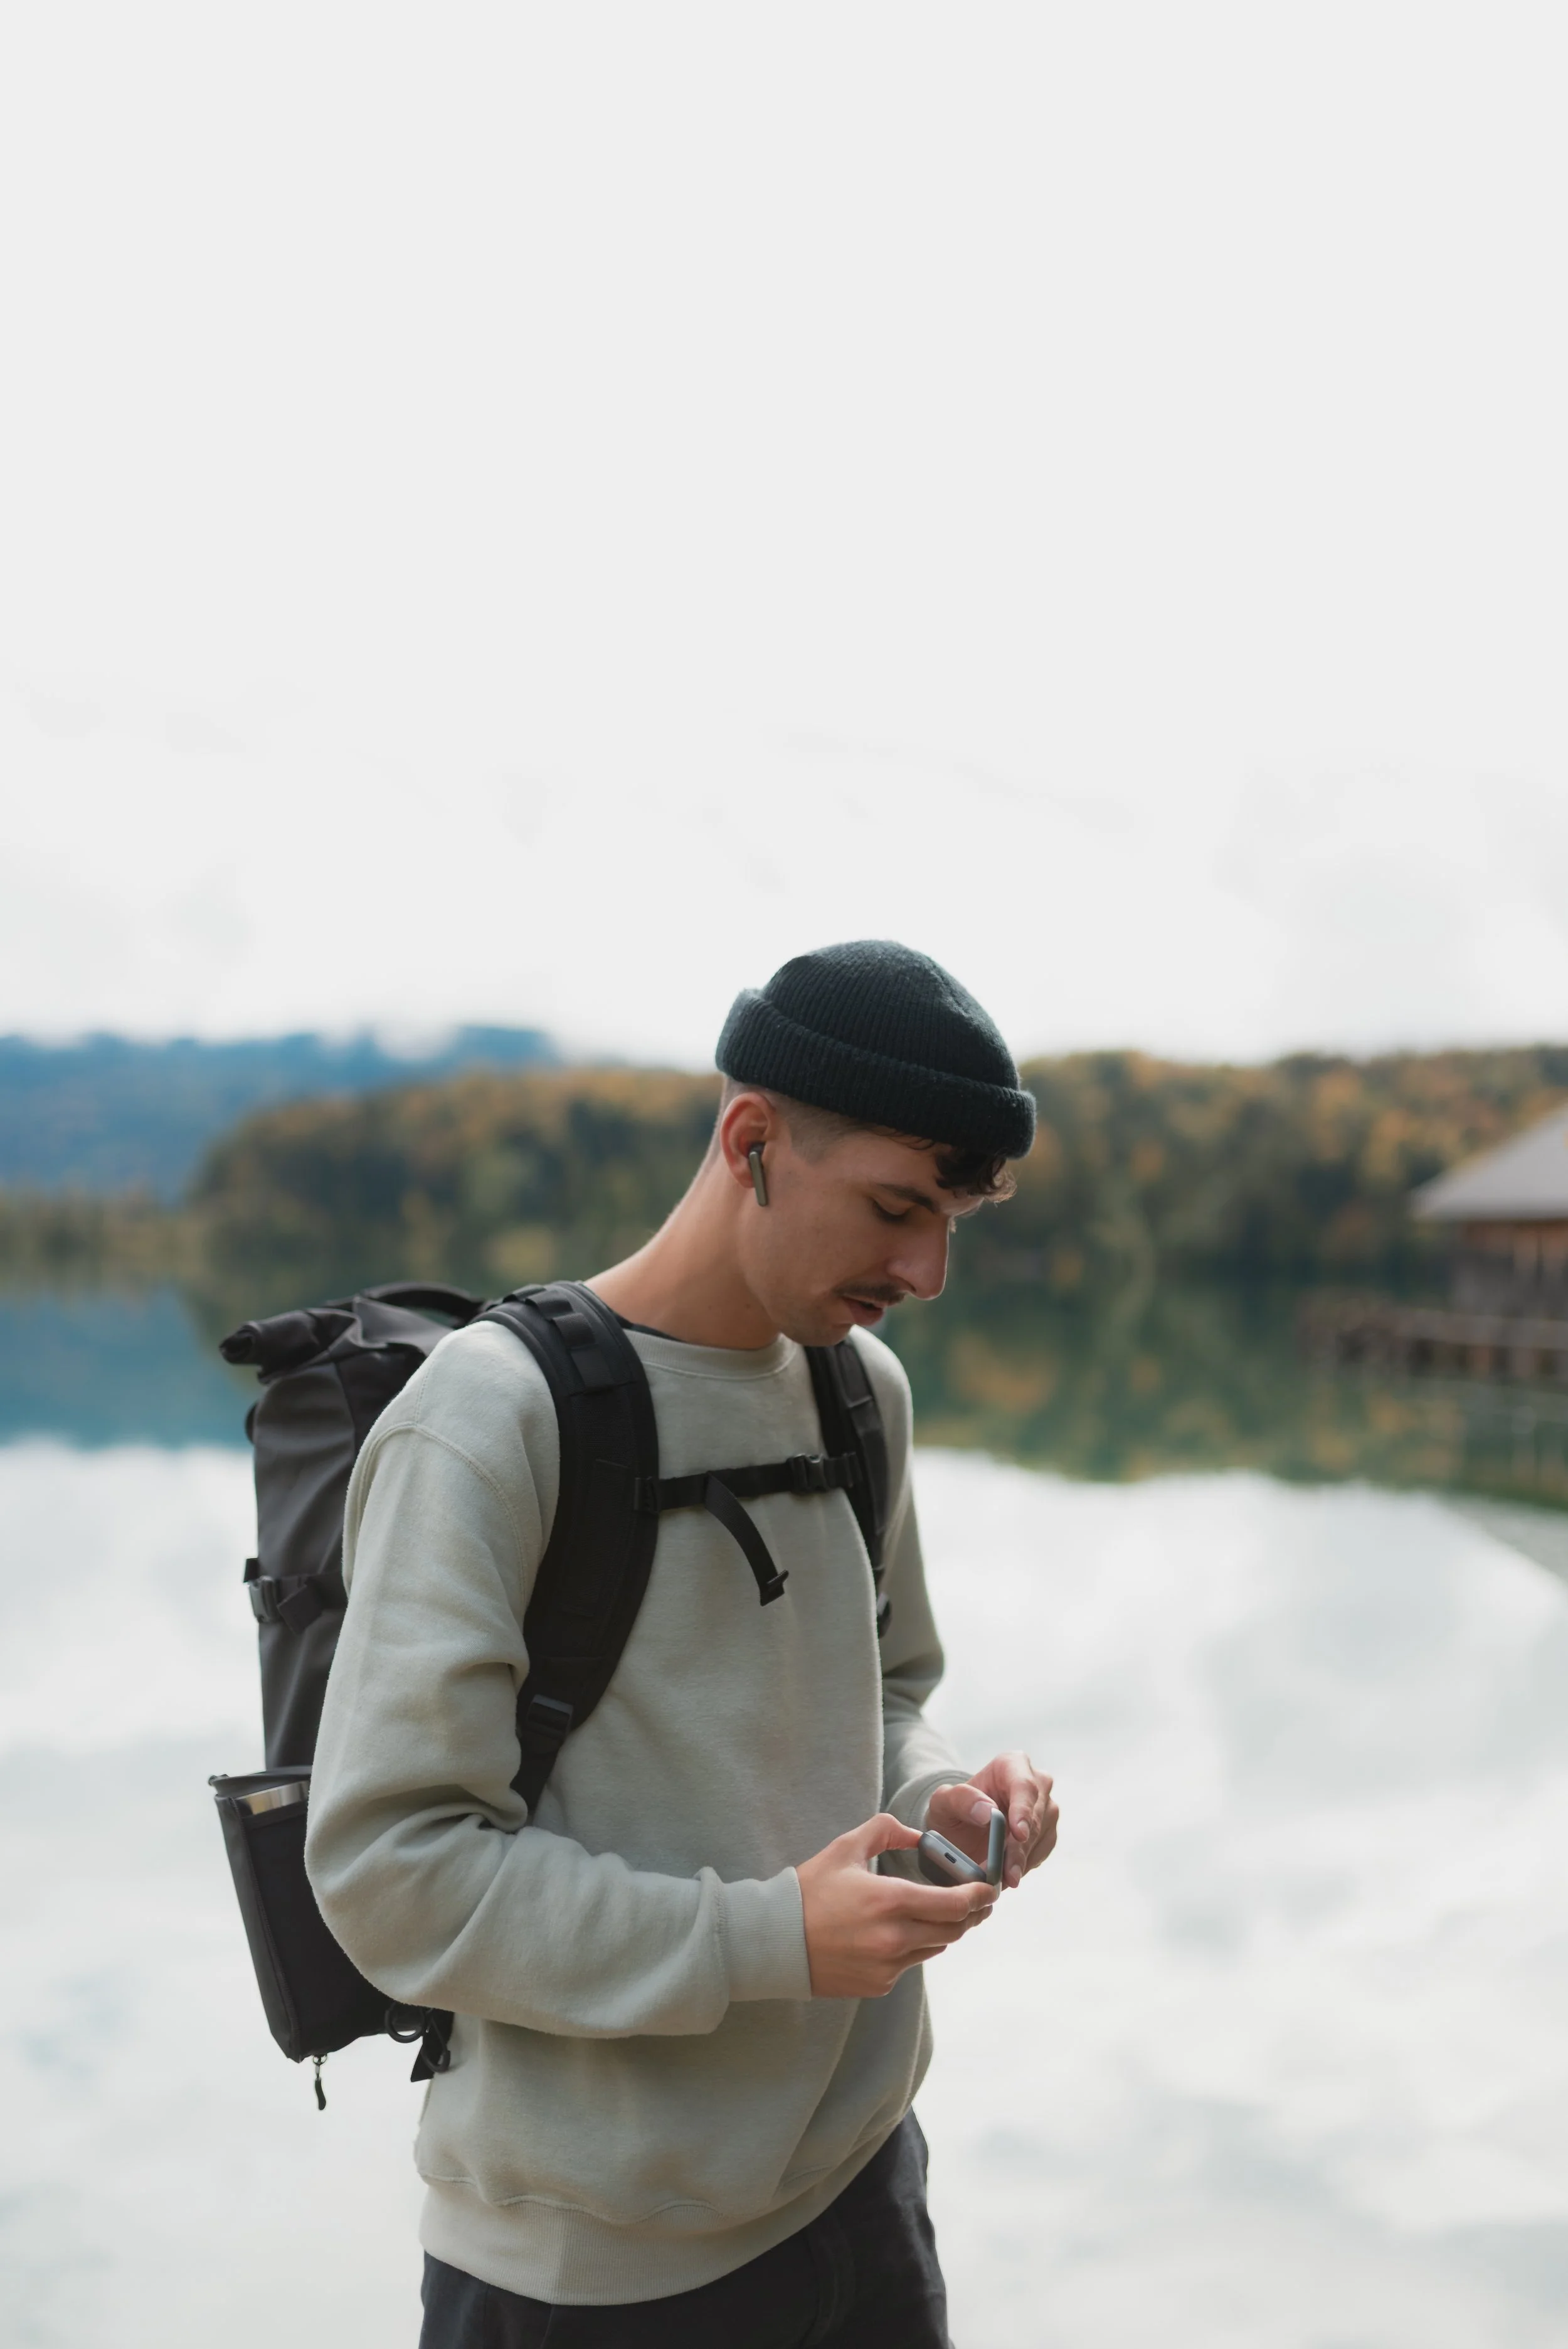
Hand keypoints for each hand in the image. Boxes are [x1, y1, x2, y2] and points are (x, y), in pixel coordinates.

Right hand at [797, 1812, 997, 1998]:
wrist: (776, 1941)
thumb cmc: (809, 1891)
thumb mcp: (845, 1848)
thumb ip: (885, 1830)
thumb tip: (917, 1835)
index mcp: (890, 1901)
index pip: (955, 1904)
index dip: (979, 1897)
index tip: (990, 1889)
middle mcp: (894, 1939)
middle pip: (954, 1930)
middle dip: (971, 1915)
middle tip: (978, 1902)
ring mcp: (888, 1966)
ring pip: (936, 1948)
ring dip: (945, 1930)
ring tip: (944, 1913)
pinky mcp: (880, 1985)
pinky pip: (912, 1964)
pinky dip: (916, 1947)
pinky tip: (905, 1932)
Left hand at [925, 1754, 1057, 1890]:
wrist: (961, 1828)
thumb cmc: (953, 1809)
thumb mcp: (943, 1801)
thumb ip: (962, 1799)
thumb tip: (988, 1811)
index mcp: (1012, 1765)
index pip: (1024, 1786)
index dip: (1023, 1810)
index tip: (1018, 1834)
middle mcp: (1036, 1783)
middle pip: (1035, 1817)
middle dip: (1019, 1848)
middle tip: (1006, 1875)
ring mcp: (1045, 1809)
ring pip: (1041, 1838)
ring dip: (1021, 1862)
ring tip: (1000, 1879)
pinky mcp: (1047, 1833)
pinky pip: (1041, 1852)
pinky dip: (1024, 1866)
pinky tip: (1007, 1873)